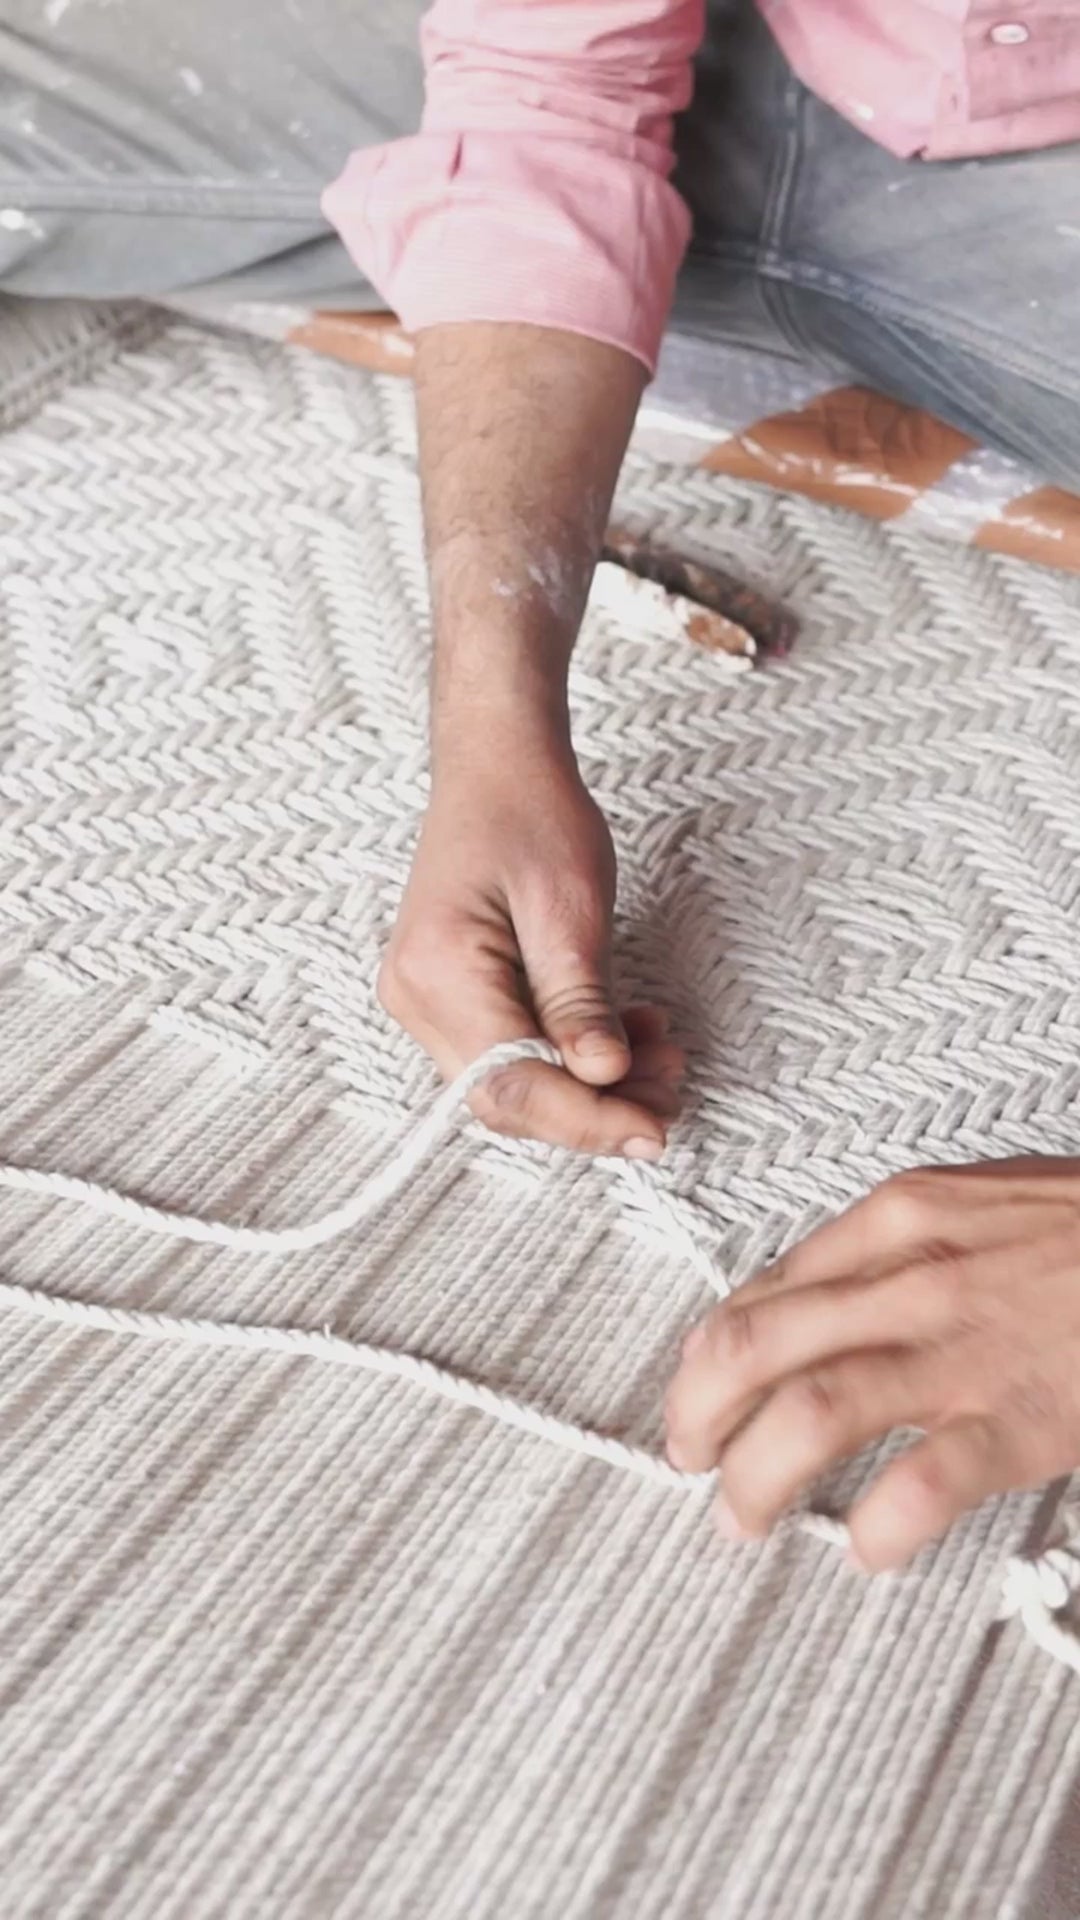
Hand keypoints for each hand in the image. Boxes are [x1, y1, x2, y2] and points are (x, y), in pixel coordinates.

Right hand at [379, 728, 682, 1153]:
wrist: (496, 767)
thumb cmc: (532, 814)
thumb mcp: (571, 905)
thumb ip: (582, 999)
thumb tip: (603, 1078)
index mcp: (440, 971)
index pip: (513, 1082)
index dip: (586, 1120)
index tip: (655, 1132)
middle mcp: (417, 998)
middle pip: (509, 1097)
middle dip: (596, 1108)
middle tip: (671, 1089)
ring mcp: (427, 1002)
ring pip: (514, 1083)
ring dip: (592, 1086)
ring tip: (661, 1052)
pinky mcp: (451, 1000)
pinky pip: (512, 1053)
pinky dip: (572, 1057)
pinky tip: (626, 1034)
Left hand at [665, 1158, 1079, 1570]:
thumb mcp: (979, 1202)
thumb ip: (894, 1249)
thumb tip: (811, 1307)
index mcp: (898, 1217)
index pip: (760, 1291)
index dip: (707, 1357)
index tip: (697, 1395)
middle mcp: (911, 1276)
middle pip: (752, 1348)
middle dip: (697, 1415)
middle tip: (687, 1460)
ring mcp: (965, 1349)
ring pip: (811, 1415)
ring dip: (755, 1479)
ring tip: (741, 1517)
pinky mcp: (1021, 1419)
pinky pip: (919, 1487)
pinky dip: (876, 1528)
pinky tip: (866, 1548)